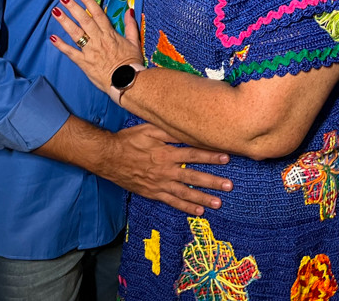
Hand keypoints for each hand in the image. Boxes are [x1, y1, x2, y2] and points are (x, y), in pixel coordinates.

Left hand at [50, 0, 140, 92]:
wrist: (127, 82)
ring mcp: (90, 51)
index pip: (98, 14)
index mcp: (110, 34)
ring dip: (65, 22)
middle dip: (73, 8)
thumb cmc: (132, 64)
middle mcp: (99, 40)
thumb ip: (131, 26)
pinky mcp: (84, 63)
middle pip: (84, 21)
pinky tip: (53, 38)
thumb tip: (130, 11)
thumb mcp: (135, 42)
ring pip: (76, 33)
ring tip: (55, 11)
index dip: (89, 3)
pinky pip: (71, 53)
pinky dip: (61, 46)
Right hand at [98, 123, 232, 215]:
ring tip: (219, 203)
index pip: (193, 154)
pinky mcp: (153, 193)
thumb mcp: (148, 129)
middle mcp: (165, 170)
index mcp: (166, 152)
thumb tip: (186, 127)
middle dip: (212, 181)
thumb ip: (168, 130)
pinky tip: (198, 211)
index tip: (227, 158)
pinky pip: (172, 201)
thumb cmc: (129, 140)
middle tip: (229, 185)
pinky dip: (186, 207)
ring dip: (203, 198)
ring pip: (185, 192)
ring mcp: (160, 183)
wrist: (108, 157)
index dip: (210, 156)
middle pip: (193, 176)